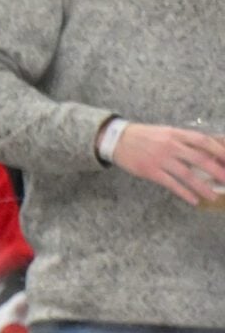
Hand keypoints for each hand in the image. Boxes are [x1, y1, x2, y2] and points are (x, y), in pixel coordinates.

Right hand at [110, 122, 224, 208]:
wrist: (118, 140)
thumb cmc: (145, 136)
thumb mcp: (167, 132)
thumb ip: (186, 139)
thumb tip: (210, 145)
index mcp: (177, 134)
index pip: (203, 141)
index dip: (219, 150)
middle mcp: (171, 146)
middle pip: (199, 159)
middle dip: (216, 171)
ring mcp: (160, 159)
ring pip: (187, 175)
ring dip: (202, 187)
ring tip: (212, 196)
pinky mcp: (150, 171)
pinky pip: (171, 184)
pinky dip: (184, 193)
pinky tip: (193, 200)